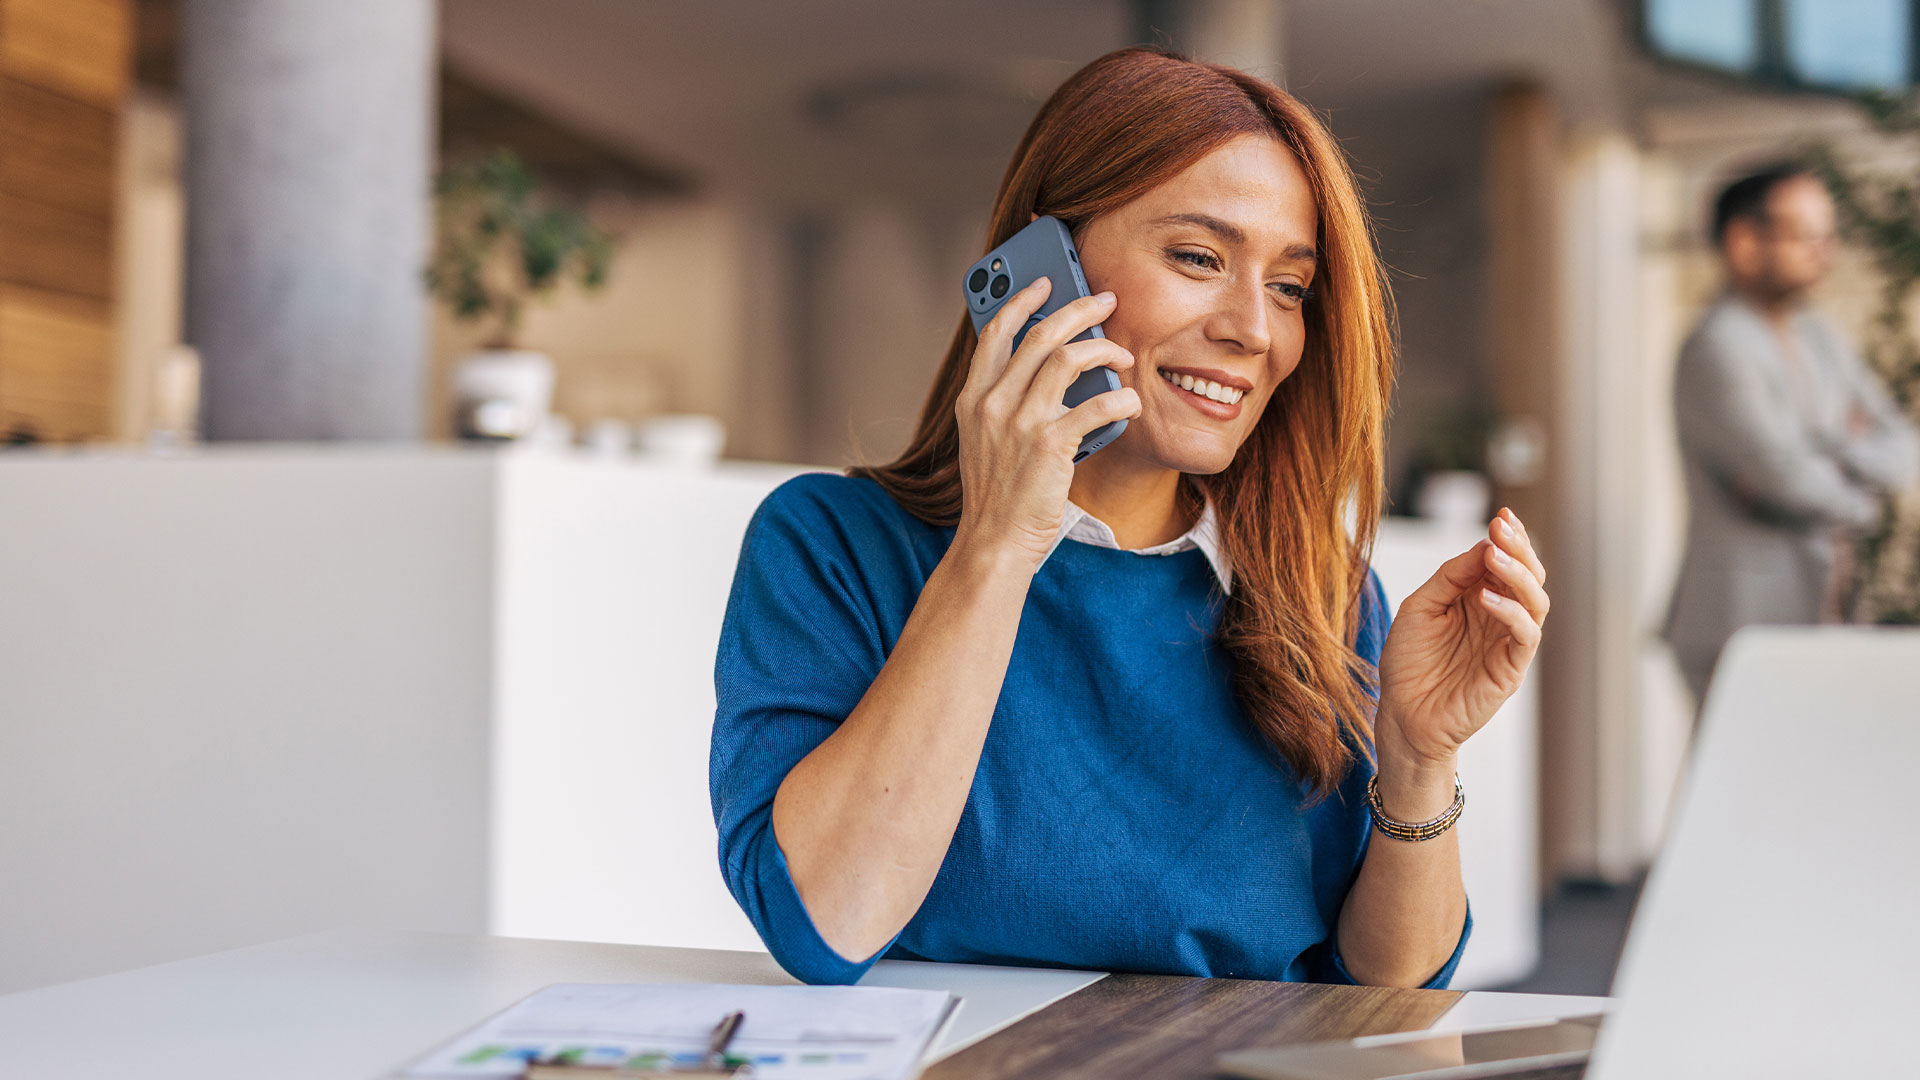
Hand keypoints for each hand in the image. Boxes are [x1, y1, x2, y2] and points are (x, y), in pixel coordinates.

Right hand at [951, 277, 1140, 571]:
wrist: (994, 544)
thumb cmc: (997, 496)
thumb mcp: (984, 442)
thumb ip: (1004, 405)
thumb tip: (1050, 370)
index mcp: (973, 399)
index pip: (994, 332)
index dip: (1022, 300)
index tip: (1045, 283)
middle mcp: (992, 403)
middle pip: (1041, 334)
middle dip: (1079, 308)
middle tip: (1106, 301)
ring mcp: (1020, 423)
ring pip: (1070, 358)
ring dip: (1106, 350)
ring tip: (1124, 355)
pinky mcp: (1050, 445)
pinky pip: (1097, 404)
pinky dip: (1121, 397)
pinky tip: (1131, 401)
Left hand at [1375, 507, 1548, 767]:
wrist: (1402, 714)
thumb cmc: (1408, 662)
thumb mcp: (1420, 608)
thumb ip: (1450, 577)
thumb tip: (1482, 546)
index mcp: (1480, 599)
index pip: (1506, 562)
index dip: (1508, 538)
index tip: (1502, 516)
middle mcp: (1500, 617)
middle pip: (1528, 576)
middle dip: (1519, 548)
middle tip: (1502, 528)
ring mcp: (1508, 643)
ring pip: (1536, 602)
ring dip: (1518, 575)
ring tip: (1494, 556)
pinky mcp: (1511, 669)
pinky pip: (1525, 636)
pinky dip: (1511, 613)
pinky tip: (1486, 599)